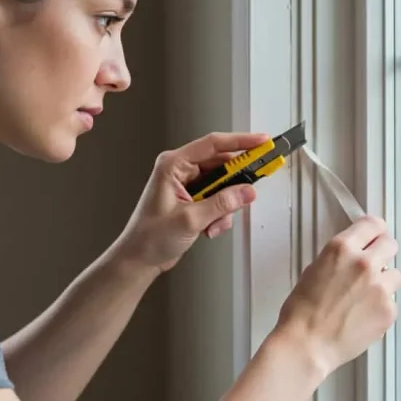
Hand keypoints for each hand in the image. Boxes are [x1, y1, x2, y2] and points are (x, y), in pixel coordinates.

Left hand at [112, 131, 270, 273]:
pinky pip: (218, 200)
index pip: (213, 144)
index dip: (240, 141)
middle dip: (235, 184)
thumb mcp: (190, 219)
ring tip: (214, 224)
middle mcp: (180, 171)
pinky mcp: (194, 199)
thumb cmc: (149, 237)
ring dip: (225, 207)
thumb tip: (246, 191)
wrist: (139, 259)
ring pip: (223, 186)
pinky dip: (220, 215)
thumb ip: (221, 204)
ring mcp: (188, 185)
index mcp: (173, 165)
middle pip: (221, 165)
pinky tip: (209, 229)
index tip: (261, 142)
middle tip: (250, 190)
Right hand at [271, 215, 400, 376]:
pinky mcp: (388, 310)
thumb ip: (338, 257)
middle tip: (373, 264)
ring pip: (395, 274)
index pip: (373, 224)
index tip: (375, 235)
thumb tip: (352, 254)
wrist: (307, 345)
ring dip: (383, 281)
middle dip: (382, 252)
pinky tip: (364, 314)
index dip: (374, 230)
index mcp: (341, 249)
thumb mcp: (313, 270)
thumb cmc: (302, 313)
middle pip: (390, 244)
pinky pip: (392, 300)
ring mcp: (379, 287)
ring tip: (364, 296)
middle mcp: (364, 264)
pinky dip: (382, 306)